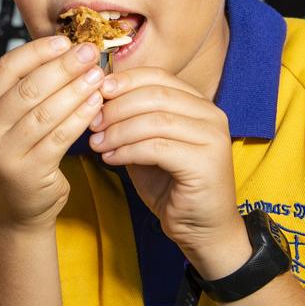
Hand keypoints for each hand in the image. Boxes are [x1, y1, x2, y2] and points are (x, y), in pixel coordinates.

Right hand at [0, 36, 103, 227]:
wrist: (18, 206)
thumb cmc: (21, 150)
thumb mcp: (11, 117)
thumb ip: (27, 86)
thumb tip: (65, 46)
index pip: (6, 68)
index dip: (37, 51)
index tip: (65, 41)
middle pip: (28, 88)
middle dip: (63, 67)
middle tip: (89, 53)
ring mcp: (3, 153)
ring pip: (46, 112)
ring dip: (76, 90)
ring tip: (97, 76)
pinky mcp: (27, 172)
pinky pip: (60, 137)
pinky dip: (80, 116)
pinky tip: (96, 102)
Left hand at [88, 67, 248, 276]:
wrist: (200, 229)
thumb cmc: (170, 185)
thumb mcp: (146, 144)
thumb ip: (131, 120)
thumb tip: (98, 96)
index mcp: (198, 103)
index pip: (157, 76)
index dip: (124, 81)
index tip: (96, 91)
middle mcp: (211, 114)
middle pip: (154, 94)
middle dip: (117, 106)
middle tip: (92, 123)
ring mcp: (212, 137)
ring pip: (155, 120)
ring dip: (118, 130)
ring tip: (97, 143)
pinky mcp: (207, 163)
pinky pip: (157, 147)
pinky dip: (128, 151)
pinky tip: (110, 159)